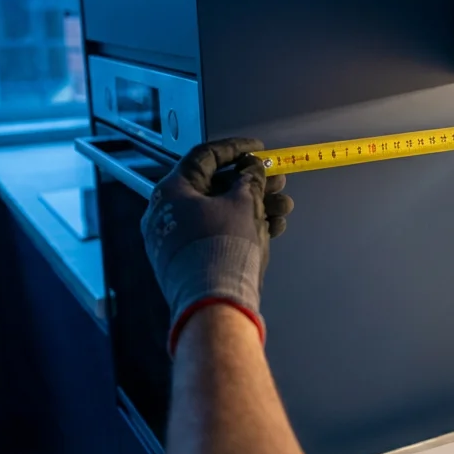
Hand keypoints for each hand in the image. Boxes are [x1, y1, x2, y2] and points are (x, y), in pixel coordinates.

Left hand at [141, 138, 294, 353]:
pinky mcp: (188, 262)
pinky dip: (243, 228)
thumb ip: (250, 179)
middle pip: (215, 187)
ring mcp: (176, 239)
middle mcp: (168, 213)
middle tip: (280, 181)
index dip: (236, 149)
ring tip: (285, 207)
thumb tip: (252, 169)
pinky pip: (217, 234)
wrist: (213, 304)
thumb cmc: (224, 244)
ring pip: (220, 213)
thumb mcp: (244, 203)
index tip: (259, 149)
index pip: (204, 157)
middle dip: (252, 183)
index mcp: (171, 191)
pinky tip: (274, 228)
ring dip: (255, 206)